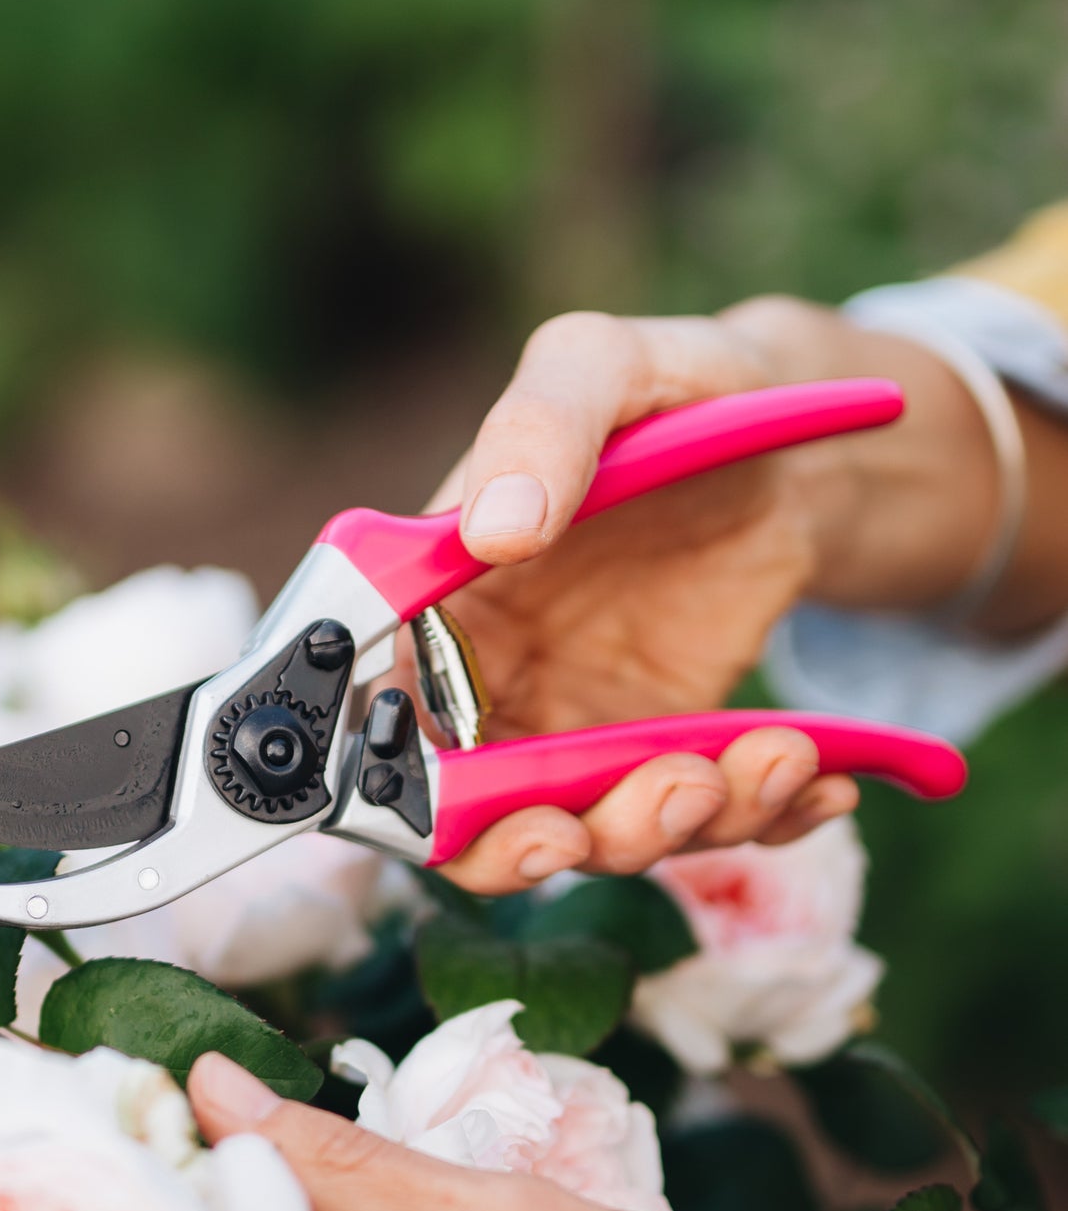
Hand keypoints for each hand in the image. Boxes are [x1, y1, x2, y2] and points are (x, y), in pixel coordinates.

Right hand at [421, 298, 1006, 894]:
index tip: (504, 810)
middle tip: (634, 809)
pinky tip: (822, 778)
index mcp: (439, 611)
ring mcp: (582, 735)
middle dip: (549, 844)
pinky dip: (766, 820)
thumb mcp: (602, 366)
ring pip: (601, 836)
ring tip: (770, 757)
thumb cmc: (668, 388)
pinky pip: (705, 821)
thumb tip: (494, 532)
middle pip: (479, 827)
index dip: (423, 801)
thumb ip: (540, 428)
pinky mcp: (670, 754)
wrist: (786, 427)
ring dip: (679, 826)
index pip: (388, 734)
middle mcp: (494, 692)